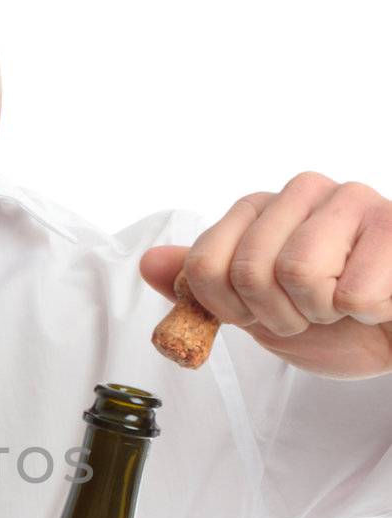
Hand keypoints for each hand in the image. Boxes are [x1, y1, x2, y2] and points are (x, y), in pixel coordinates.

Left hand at [140, 171, 391, 377]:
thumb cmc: (333, 324)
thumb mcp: (254, 312)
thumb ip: (202, 286)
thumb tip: (149, 262)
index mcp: (260, 210)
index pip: (205, 263)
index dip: (227, 307)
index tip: (258, 315)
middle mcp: (302, 192)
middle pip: (249, 269)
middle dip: (278, 315)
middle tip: (311, 314)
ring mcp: (350, 200)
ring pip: (299, 271)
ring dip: (321, 312)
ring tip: (343, 305)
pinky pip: (352, 289)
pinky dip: (365, 312)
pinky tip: (378, 299)